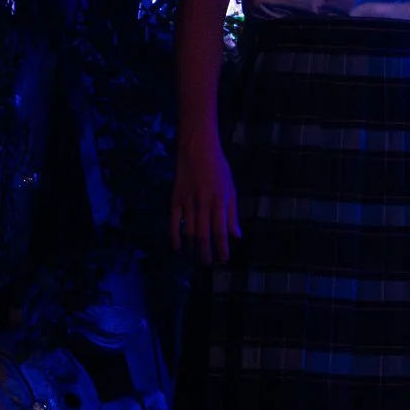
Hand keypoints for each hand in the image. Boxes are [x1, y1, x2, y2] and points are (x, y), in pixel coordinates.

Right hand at [170, 137, 241, 264]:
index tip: (224, 260)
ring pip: (188, 231)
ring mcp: (187, 200)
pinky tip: (177, 247)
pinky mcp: (175, 197)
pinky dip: (174, 236)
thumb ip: (232, 213)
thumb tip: (236, 235)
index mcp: (220, 200)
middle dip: (206, 253)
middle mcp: (203, 202)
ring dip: (192, 247)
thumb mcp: (231, 188)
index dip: (222, 248)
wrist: (196, 146)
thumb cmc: (217, 167)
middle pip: (203, 235)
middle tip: (209, 263)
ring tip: (197, 258)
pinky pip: (173, 221)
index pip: (221, 231)